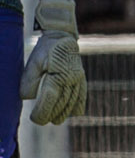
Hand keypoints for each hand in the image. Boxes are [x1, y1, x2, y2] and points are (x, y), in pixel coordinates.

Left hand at [20, 0, 83, 123]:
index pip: (50, 98)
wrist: (63, 36)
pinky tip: (75, 113)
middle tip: (41, 121)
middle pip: (61, 103)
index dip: (42, 111)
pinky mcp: (82, 78)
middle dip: (51, 115)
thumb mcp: (33, 63)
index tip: (35, 119)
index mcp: (58, 75)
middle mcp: (71, 79)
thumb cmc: (45, 49)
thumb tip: (28, 98)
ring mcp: (78, 79)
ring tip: (55, 121)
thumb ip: (30, 81)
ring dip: (64, 113)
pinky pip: (82, 94)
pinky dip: (79, 105)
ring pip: (72, 101)